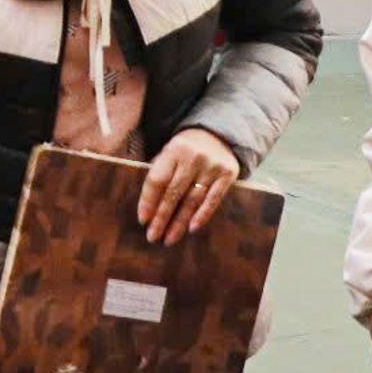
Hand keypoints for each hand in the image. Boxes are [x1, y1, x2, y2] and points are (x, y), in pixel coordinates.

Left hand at [138, 129, 240, 245]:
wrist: (218, 134)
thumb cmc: (185, 150)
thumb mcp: (169, 153)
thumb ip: (160, 173)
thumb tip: (147, 209)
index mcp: (173, 150)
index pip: (157, 180)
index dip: (148, 201)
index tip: (143, 221)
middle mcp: (193, 158)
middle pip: (173, 193)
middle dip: (162, 218)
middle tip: (153, 237)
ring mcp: (212, 166)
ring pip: (192, 200)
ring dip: (179, 222)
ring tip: (169, 238)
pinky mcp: (228, 173)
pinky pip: (214, 199)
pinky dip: (203, 215)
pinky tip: (192, 229)